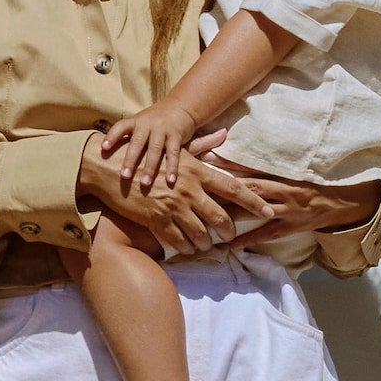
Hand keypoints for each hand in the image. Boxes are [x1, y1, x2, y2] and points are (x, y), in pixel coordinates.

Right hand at [77, 140, 238, 254]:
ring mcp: (173, 207)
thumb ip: (203, 145)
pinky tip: (189, 248)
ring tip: (208, 245)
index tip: (269, 211)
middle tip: (232, 236)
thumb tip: (223, 132)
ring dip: (207, 243)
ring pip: (201, 233)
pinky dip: (187, 247)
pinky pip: (179, 241)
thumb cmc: (146, 157)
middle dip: (230, 230)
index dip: (253, 202)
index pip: (233, 188)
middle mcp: (189, 190)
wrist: (111, 170)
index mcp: (197, 171)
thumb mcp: (176, 150)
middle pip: (220, 217)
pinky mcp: (157, 221)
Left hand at [92, 101, 199, 197]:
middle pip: (137, 143)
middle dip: (130, 160)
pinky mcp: (176, 136)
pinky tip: (170, 181)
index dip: (112, 137)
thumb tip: (103, 152)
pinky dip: (172, 167)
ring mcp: (162, 130)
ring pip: (155, 150)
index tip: (103, 148)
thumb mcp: (140, 122)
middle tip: (124, 176)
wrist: (180, 106)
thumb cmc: (155, 119)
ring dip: (150, 168)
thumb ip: (126, 134)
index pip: (120, 127)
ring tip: (145, 183)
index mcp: (136, 121)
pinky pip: (173, 153)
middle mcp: (148, 124)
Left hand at [195, 155, 370, 236]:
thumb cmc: (316, 184)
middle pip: (251, 187)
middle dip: (226, 187)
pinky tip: (231, 244)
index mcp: (285, 173)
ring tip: (210, 216)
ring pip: (256, 211)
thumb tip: (242, 160)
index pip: (254, 166)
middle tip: (201, 187)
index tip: (209, 157)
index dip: (231, 162)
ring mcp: (288, 210)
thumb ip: (273, 167)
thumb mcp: (297, 171)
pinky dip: (249, 239)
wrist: (342, 202)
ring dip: (232, 214)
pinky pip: (267, 234)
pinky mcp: (291, 227)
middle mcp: (285, 190)